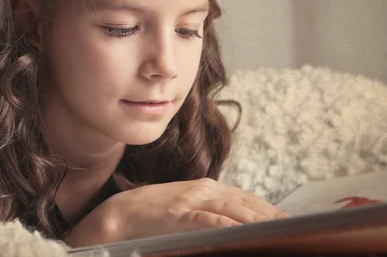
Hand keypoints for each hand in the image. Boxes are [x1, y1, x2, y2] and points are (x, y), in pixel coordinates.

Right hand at [64, 177, 289, 247]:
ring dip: (259, 220)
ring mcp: (190, 201)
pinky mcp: (178, 215)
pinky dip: (226, 224)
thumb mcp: (187, 207)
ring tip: (282, 230)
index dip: (272, 211)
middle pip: (247, 203)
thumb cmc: (154, 215)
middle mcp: (203, 191)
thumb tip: (238, 225)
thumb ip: (212, 212)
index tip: (293, 223)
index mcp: (207, 188)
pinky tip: (240, 230)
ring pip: (233, 209)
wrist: (119, 215)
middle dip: (274, 217)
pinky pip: (207, 219)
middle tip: (299, 229)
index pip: (248, 199)